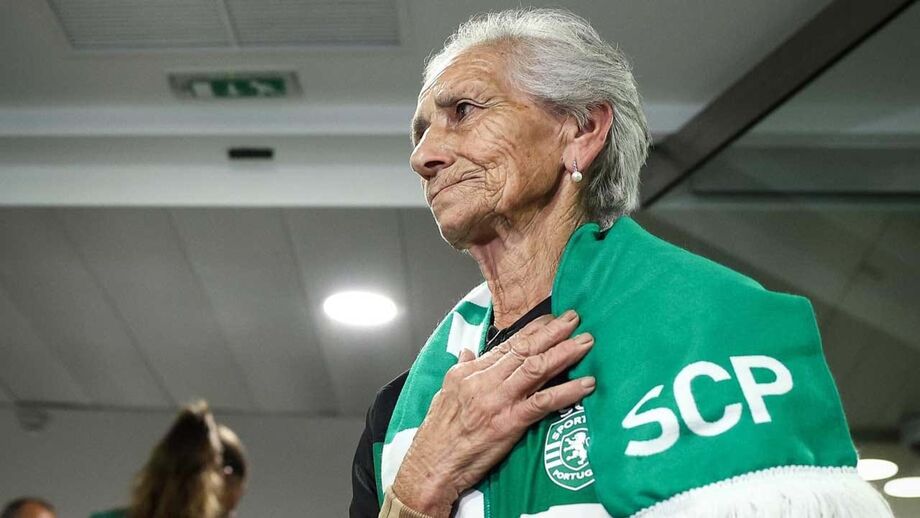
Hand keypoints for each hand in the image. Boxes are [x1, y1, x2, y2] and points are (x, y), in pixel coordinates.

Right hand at [391, 310, 594, 516]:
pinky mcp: (509, 423)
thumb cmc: (437, 434)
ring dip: (564, 353)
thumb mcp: (444, 393)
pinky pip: (543, 402)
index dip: (533, 330)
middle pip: (525, 351)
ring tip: (586, 343)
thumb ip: (462, 368)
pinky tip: (586, 383)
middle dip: (553, 332)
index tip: (551, 318)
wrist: (431, 466)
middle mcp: (485, 381)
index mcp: (470, 372)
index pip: (507, 345)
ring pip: (536, 369)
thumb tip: (469, 351)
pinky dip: (567, 391)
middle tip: (576, 319)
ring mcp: (498, 401)